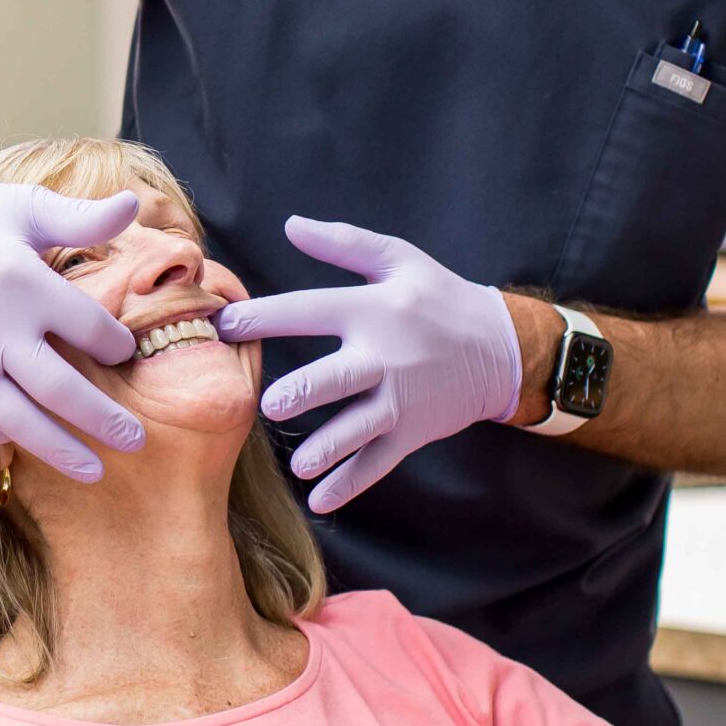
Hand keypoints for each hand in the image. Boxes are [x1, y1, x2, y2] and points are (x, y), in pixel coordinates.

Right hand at [0, 159, 147, 481]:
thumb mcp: (28, 207)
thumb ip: (84, 216)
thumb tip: (133, 204)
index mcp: (23, 281)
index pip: (88, 328)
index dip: (115, 345)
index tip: (124, 353)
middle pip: (59, 387)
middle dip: (103, 420)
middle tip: (136, 440)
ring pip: (14, 415)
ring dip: (57, 448)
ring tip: (93, 470)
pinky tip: (25, 443)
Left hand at [214, 216, 521, 512]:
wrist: (501, 348)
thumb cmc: (439, 297)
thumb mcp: (399, 259)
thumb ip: (344, 243)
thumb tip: (291, 224)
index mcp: (373, 310)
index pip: (312, 310)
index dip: (266, 316)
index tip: (224, 324)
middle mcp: (385, 357)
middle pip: (338, 377)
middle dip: (304, 392)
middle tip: (269, 404)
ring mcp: (400, 400)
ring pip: (358, 428)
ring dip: (328, 449)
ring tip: (299, 464)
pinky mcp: (412, 432)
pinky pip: (378, 463)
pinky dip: (351, 483)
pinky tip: (320, 501)